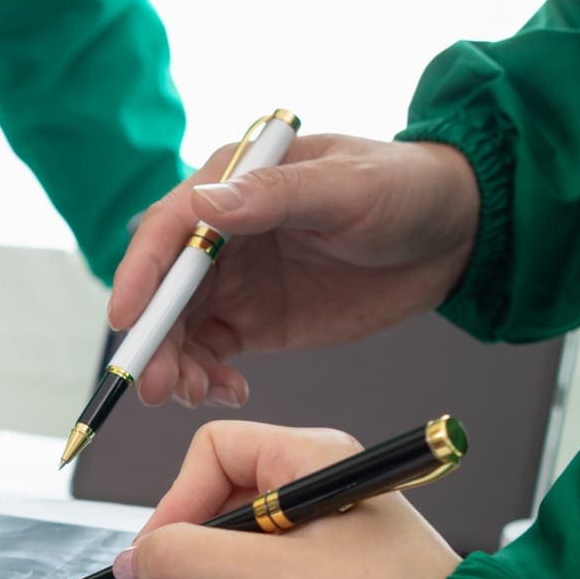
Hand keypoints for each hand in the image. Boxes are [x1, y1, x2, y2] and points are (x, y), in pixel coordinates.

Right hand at [108, 134, 480, 408]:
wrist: (453, 232)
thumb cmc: (403, 189)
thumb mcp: (347, 188)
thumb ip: (275, 196)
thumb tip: (207, 206)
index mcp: (232, 183)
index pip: (168, 230)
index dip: (140, 274)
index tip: (127, 318)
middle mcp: (221, 235)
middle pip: (164, 290)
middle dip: (154, 338)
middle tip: (156, 384)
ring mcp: (234, 281)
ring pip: (180, 329)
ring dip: (176, 365)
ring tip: (194, 395)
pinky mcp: (253, 321)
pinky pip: (211, 355)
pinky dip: (208, 379)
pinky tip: (228, 394)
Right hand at [114, 422, 460, 578]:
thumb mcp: (260, 578)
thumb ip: (182, 559)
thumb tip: (134, 560)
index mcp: (308, 460)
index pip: (212, 455)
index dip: (176, 507)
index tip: (158, 560)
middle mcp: (312, 490)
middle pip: (213, 515)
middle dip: (189, 575)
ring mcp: (318, 539)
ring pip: (229, 561)